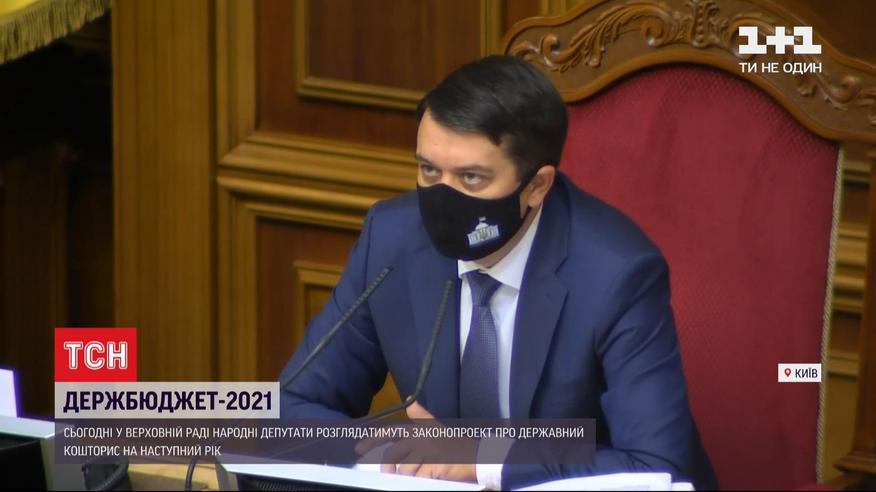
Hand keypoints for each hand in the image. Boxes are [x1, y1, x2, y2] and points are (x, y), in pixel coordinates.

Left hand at [362, 401, 478, 482]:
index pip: (390, 431)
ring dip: (411, 475)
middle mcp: (420, 437)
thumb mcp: (438, 427)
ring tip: (425, 472)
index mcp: (419, 428)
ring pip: (404, 470)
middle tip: (391, 474)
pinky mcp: (432, 467)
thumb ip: (421, 417)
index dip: (372, 439)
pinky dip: (422, 480)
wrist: (479, 457)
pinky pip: (417, 478)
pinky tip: (432, 476)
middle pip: (392, 455)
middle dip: (388, 468)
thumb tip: (408, 400)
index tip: (358, 448)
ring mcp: (427, 452)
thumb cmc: (457, 445)